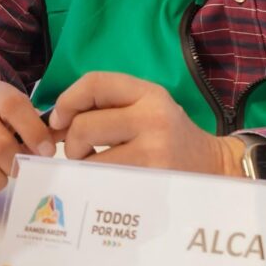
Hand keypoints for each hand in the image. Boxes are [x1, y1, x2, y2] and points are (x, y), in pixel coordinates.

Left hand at [47, 72, 242, 176]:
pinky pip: (105, 180)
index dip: (67, 101)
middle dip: (72, 142)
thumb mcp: (146, 109)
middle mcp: (152, 116)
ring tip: (98, 167)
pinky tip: (110, 181)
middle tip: (80, 152)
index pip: (95, 83)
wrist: (214, 167)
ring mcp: (154, 150)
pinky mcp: (152, 179)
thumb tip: (51, 125)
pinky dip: (97, 182)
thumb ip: (105, 108)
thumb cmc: (169, 138)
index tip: (58, 121)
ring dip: (84, 166)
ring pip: (91, 158)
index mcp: (148, 93)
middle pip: (84, 125)